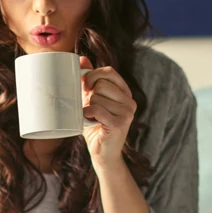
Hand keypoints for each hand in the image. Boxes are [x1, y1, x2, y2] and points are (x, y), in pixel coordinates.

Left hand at [80, 55, 136, 169]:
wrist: (102, 153)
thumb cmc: (96, 126)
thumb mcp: (91, 100)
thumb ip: (90, 81)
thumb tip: (81, 59)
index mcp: (125, 92)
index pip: (109, 71)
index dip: (93, 75)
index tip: (85, 85)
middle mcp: (130, 101)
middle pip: (102, 84)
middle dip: (89, 95)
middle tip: (89, 107)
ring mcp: (127, 113)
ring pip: (98, 97)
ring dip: (88, 107)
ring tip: (92, 118)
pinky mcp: (120, 124)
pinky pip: (97, 109)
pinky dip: (88, 113)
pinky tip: (89, 120)